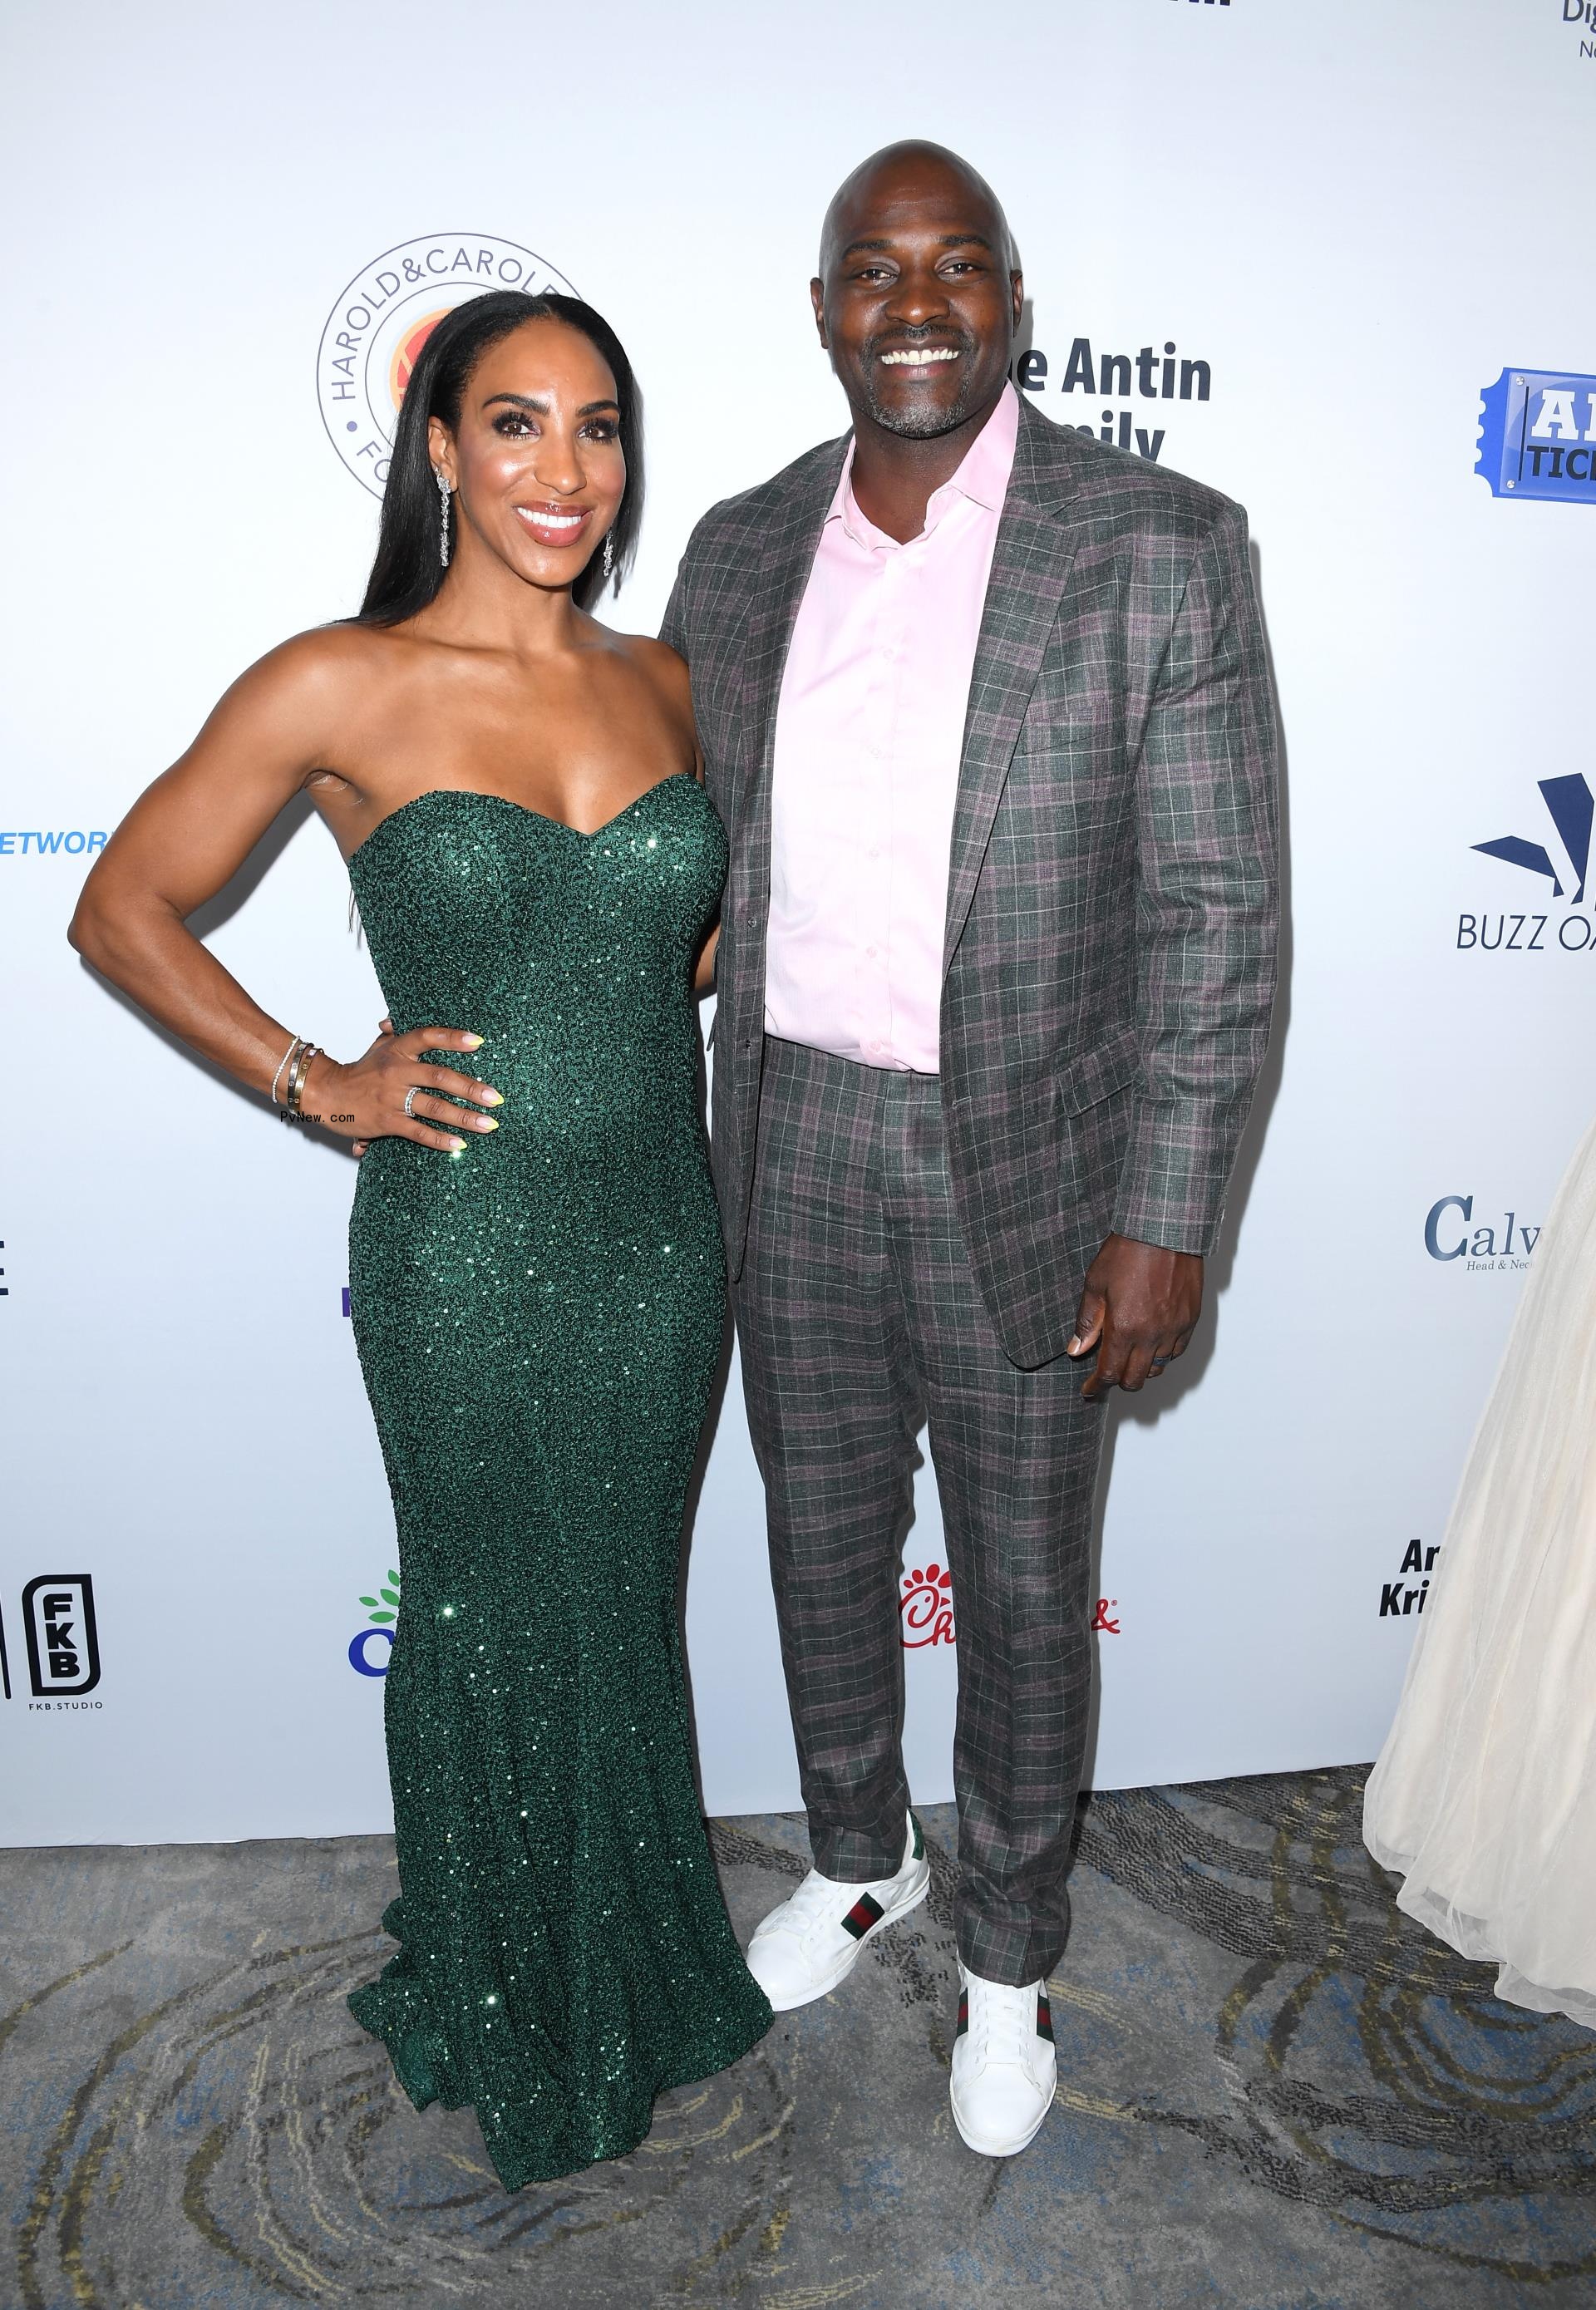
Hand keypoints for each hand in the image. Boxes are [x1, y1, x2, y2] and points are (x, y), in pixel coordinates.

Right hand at [303, 1023, 501, 1154]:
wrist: (325, 1095)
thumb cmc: (358, 1073)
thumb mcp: (377, 1047)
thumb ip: (393, 1034)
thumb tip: (393, 1019)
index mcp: (397, 1050)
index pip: (427, 1037)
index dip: (453, 1038)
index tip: (478, 1042)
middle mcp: (397, 1071)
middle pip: (440, 1076)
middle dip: (471, 1088)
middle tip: (495, 1098)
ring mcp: (392, 1098)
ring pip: (434, 1106)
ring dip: (464, 1117)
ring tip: (488, 1124)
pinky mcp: (387, 1121)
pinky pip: (419, 1131)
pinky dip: (440, 1139)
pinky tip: (459, 1144)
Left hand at [1067, 1235, 1201, 1399]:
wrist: (1164, 1230)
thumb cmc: (1128, 1252)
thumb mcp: (1095, 1285)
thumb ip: (1087, 1322)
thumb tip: (1077, 1349)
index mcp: (1124, 1329)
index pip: (1109, 1374)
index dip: (1096, 1387)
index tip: (1089, 1390)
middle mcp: (1151, 1336)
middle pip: (1135, 1379)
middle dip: (1117, 1381)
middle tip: (1106, 1373)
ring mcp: (1174, 1330)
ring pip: (1157, 1368)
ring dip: (1141, 1368)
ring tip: (1129, 1354)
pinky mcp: (1190, 1321)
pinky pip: (1176, 1352)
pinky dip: (1162, 1354)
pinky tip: (1151, 1343)